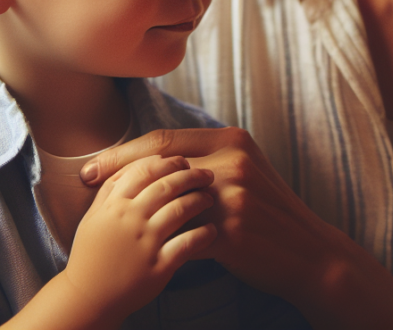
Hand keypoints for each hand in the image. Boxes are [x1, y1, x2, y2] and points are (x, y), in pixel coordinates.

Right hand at [55, 155, 217, 324]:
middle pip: (167, 186)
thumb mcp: (92, 218)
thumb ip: (109, 191)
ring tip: (209, 198)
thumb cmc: (90, 256)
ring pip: (180, 209)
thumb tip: (130, 166)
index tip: (182, 161)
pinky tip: (211, 230)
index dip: (167, 163)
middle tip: (206, 175)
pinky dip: (203, 234)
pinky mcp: (158, 266)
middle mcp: (130, 220)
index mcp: (114, 205)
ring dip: (200, 200)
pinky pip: (188, 244)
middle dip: (191, 175)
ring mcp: (145, 243)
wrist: (88, 298)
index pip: (144, 171)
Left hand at [81, 128, 392, 329]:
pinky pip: (181, 234)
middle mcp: (233, 163)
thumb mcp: (246, 172)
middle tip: (84, 184)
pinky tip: (134, 246)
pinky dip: (155, 240)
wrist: (307, 253)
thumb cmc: (269, 213)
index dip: (123, 151)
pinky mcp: (233, 232)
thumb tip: (157, 157)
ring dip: (130, 208)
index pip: (165, 140)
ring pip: (165, 199)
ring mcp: (234, 198)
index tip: (94, 164)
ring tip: (102, 216)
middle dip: (116, 173)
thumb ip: (208, 160)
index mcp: (233, 141)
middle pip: (158, 165)